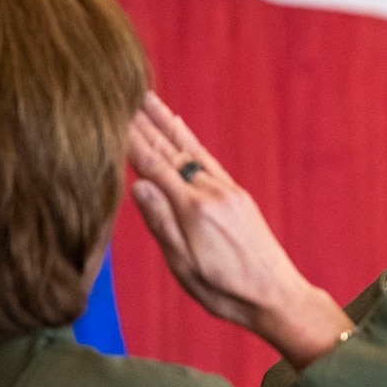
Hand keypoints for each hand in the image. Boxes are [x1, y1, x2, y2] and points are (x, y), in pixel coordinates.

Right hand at [126, 92, 350, 369]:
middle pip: (169, 151)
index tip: (108, 112)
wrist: (277, 297)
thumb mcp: (185, 266)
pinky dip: (190, 140)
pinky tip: (180, 128)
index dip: (128, 139)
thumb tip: (137, 183)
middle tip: (120, 90)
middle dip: (143, 121)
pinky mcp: (238, 196)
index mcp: (193, 210)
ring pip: (189, 149)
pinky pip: (208, 159)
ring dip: (166, 122)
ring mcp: (227, 191)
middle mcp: (211, 192)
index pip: (152, 166)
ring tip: (146, 98)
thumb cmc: (226, 291)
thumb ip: (161, 224)